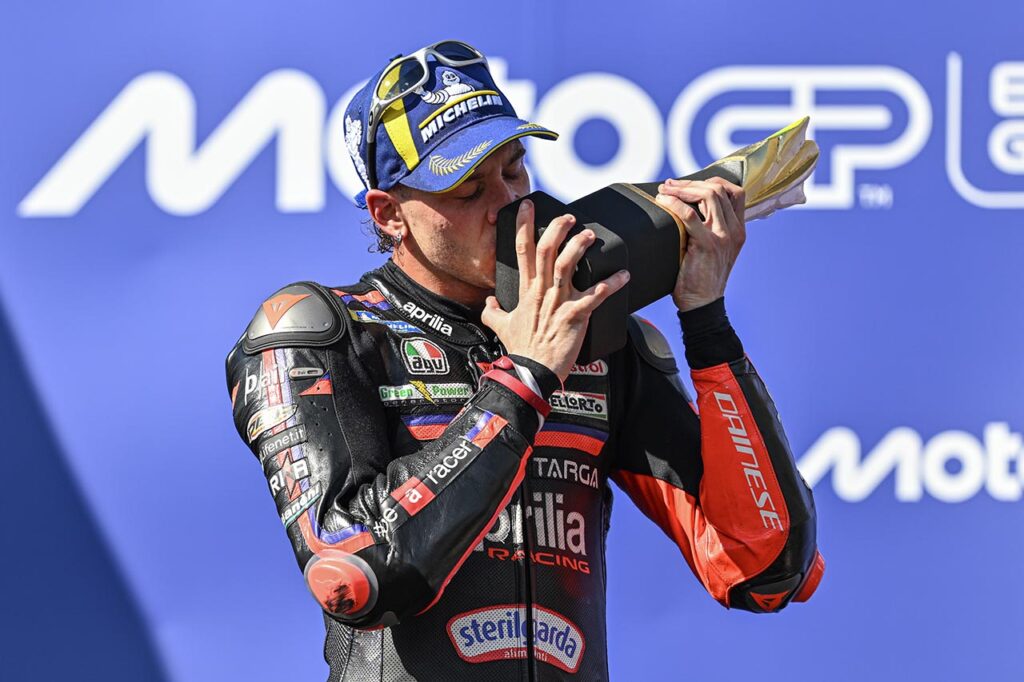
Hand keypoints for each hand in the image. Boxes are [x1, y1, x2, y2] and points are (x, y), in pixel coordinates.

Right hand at [481, 199, 629, 382]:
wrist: (532, 372)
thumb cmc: (520, 350)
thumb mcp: (500, 326)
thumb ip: (493, 311)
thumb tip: (487, 301)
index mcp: (526, 290)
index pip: (522, 250)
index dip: (523, 225)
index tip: (528, 205)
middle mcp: (541, 291)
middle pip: (547, 250)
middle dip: (557, 228)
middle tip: (569, 217)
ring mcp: (558, 303)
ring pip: (568, 265)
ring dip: (580, 247)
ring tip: (590, 235)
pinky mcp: (575, 316)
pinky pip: (596, 295)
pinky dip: (611, 284)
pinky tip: (624, 275)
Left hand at [655, 177, 745, 311]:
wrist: (702, 305)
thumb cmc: (701, 278)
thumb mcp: (714, 250)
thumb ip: (709, 229)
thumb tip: (687, 206)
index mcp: (739, 230)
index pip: (735, 192)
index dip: (712, 182)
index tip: (690, 184)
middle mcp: (735, 231)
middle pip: (719, 189)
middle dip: (691, 183)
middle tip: (669, 185)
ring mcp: (723, 237)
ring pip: (709, 195)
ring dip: (682, 189)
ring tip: (664, 191)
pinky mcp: (708, 245)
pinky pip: (690, 215)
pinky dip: (674, 204)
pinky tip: (663, 202)